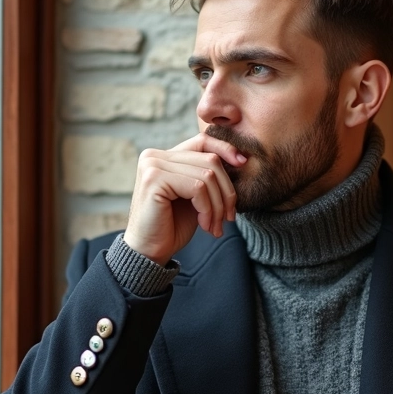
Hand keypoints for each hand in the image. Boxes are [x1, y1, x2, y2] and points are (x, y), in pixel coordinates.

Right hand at [123, 132, 245, 265]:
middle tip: (228, 217)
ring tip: (214, 226)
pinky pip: (197, 188)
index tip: (243, 163)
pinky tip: (204, 225)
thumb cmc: (172, 226)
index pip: (202, 141)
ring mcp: (152, 165)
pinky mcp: (154, 179)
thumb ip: (206, 175)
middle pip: (210, 160)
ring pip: (207, 176)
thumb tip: (239, 158)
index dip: (225, 149)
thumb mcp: (195, 196)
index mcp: (163, 156)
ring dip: (218, 205)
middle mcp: (154, 156)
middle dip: (226, 191)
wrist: (149, 252)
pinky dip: (207, 209)